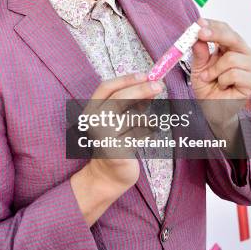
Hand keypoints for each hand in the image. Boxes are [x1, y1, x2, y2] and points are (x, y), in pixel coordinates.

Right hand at [78, 73, 164, 190]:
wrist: (108, 174)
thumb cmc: (117, 141)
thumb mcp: (119, 117)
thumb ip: (131, 101)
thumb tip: (152, 84)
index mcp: (91, 109)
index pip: (106, 87)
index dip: (126, 79)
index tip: (145, 75)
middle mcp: (93, 121)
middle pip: (119, 98)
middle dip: (141, 89)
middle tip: (159, 85)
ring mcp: (103, 136)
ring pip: (134, 118)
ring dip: (144, 120)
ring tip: (142, 127)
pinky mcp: (115, 150)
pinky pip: (140, 134)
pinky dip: (146, 134)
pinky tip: (140, 140)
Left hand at [190, 17, 250, 131]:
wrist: (213, 109)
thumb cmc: (208, 87)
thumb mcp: (198, 68)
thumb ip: (199, 54)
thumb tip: (197, 38)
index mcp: (230, 47)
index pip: (225, 30)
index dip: (213, 25)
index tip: (199, 23)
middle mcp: (242, 54)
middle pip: (233, 37)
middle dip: (216, 34)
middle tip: (200, 34)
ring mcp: (249, 67)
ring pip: (231, 58)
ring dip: (214, 70)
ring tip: (209, 78)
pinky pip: (235, 74)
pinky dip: (222, 80)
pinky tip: (221, 86)